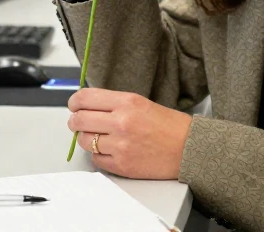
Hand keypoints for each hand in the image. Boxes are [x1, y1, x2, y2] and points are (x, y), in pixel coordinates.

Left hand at [67, 88, 191, 179]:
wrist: (189, 149)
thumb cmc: (169, 126)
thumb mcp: (141, 103)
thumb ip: (114, 104)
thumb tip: (88, 106)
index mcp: (127, 102)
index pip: (85, 98)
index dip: (74, 102)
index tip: (74, 105)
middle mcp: (121, 122)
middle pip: (79, 120)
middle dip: (75, 121)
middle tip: (77, 122)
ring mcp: (120, 145)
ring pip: (84, 141)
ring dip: (85, 139)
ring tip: (96, 137)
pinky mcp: (122, 165)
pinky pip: (96, 160)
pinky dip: (98, 155)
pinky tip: (108, 150)